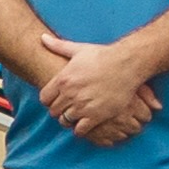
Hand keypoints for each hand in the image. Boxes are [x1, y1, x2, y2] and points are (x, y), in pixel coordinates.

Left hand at [38, 48, 158, 145]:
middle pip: (53, 111)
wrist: (126, 64)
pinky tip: (84, 124)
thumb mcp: (78, 50)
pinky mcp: (97, 115)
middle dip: (58, 111)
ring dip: (69, 120)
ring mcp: (83, 106)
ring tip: (75, 116)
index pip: (44, 99)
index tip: (56, 100)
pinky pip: (81, 130)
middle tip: (65, 110)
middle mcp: (70, 94)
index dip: (49, 100)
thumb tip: (42, 38)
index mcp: (63, 79)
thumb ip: (58, 46)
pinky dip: (80, 130)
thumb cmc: (103, 56)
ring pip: (65, 121)